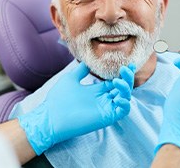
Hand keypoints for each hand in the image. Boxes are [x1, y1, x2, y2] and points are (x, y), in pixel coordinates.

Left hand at [18, 62, 134, 154]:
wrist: (51, 116)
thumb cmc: (58, 99)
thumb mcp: (70, 79)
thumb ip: (81, 70)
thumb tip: (87, 61)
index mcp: (96, 91)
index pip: (114, 82)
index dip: (123, 74)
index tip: (128, 64)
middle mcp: (103, 99)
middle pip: (122, 88)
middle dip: (127, 78)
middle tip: (126, 69)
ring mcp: (106, 108)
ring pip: (124, 98)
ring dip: (126, 88)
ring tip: (117, 81)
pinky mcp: (106, 117)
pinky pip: (122, 111)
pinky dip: (125, 104)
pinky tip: (118, 97)